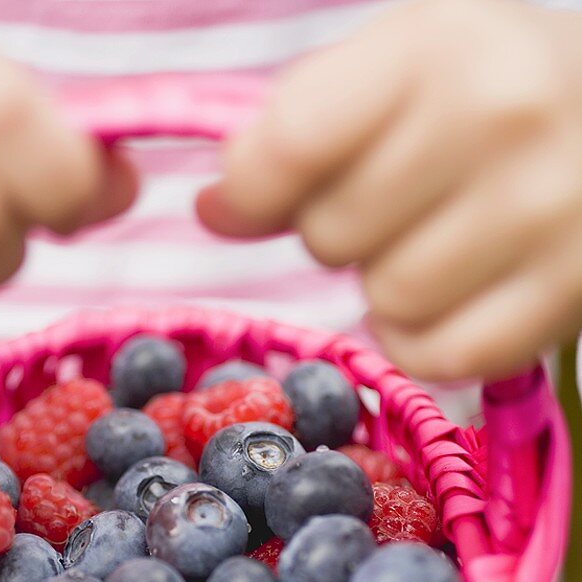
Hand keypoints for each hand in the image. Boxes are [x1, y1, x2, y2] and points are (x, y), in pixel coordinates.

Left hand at [199, 0, 581, 380]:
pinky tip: (451, 295)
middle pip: (331, 236)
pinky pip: (439, 356)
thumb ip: (300, 127)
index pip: (292, 143)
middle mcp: (500, 118)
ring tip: (433, 243)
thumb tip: (215, 210)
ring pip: (385, 301)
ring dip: (386, 288)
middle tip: (391, 205)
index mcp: (437, 44)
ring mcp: (543, 210)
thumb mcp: (399, 66)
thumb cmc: (488, 91)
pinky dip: (425, 340)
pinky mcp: (568, 290)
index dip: (246, 192)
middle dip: (338, 231)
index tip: (238, 204)